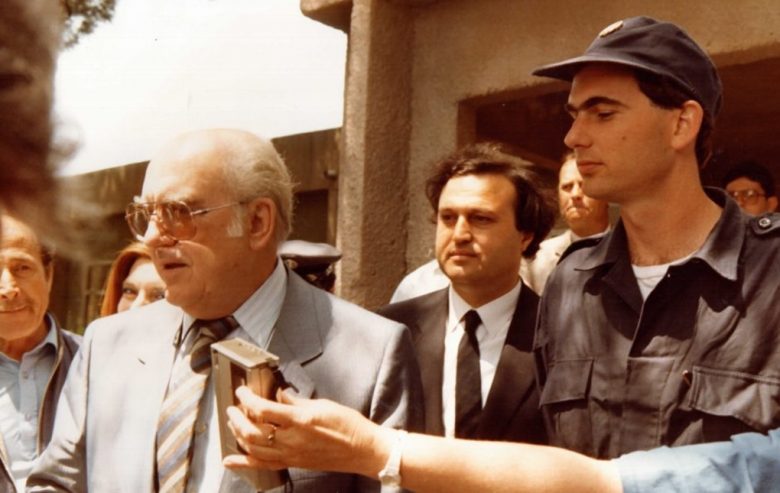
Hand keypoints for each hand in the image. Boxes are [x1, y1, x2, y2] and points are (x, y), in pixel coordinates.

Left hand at [223, 386, 388, 476]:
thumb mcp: (322, 404)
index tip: (242, 392)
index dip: (247, 399)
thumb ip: (296, 401)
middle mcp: (292, 439)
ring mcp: (291, 454)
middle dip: (237, 417)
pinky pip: (263, 465)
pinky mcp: (293, 463)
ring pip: (253, 448)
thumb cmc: (348, 425)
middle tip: (233, 407)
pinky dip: (243, 463)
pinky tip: (230, 459)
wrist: (362, 449)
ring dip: (238, 434)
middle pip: (252, 430)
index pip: (262, 409)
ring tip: (234, 422)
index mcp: (300, 420)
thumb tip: (280, 395)